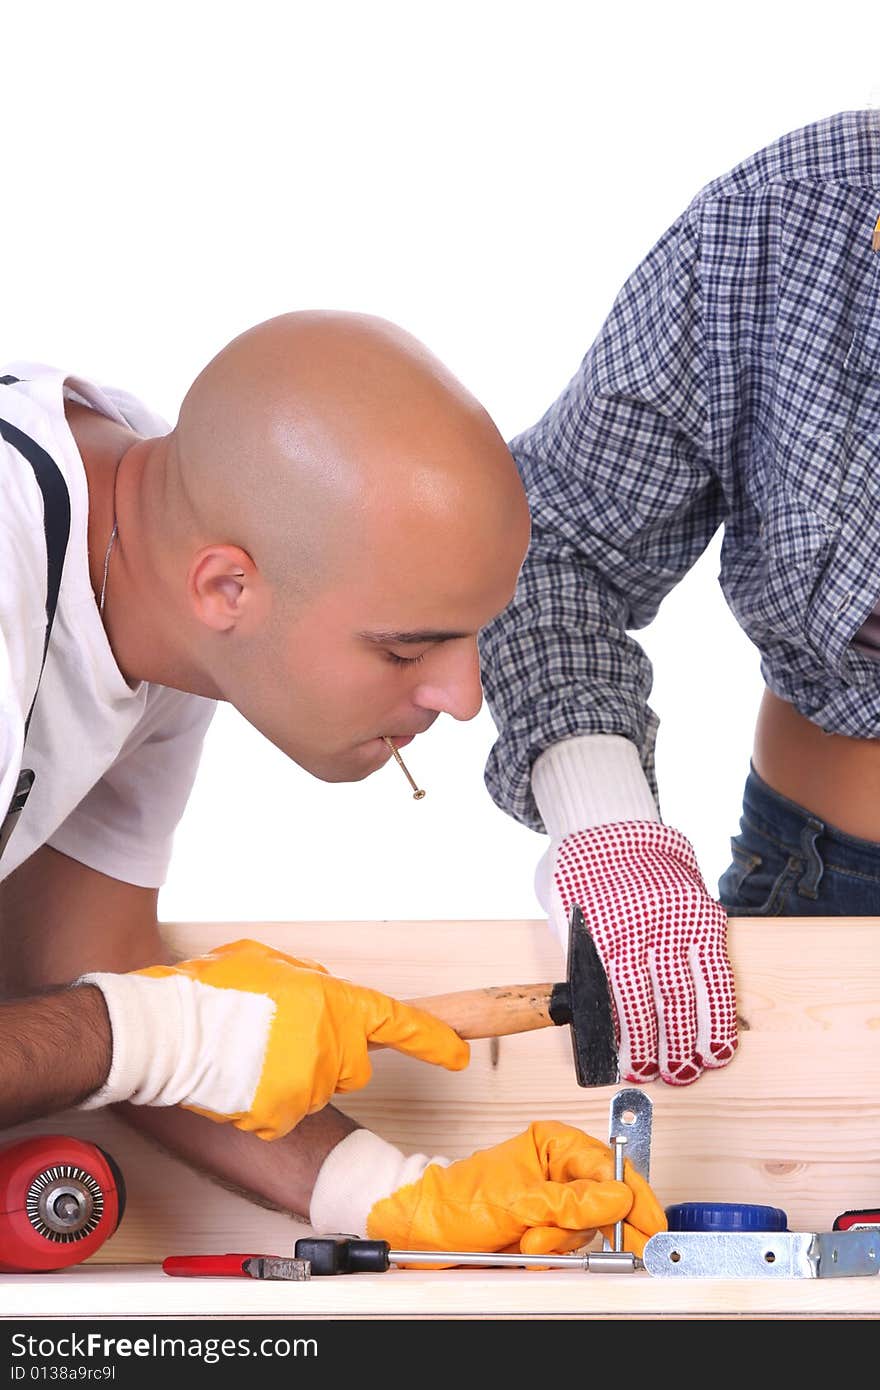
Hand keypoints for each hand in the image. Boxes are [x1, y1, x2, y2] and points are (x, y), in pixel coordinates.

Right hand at [78, 938, 469, 1139]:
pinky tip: (241, 1078)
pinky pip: (287, 1114)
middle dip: (327, 1052)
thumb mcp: (268, 960)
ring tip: (249, 1052)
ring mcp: (309, 1085)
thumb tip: (325, 991)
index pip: (399, 1021)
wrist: (167, 1031)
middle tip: (278, 1035)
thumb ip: (309, 979)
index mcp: (335, 1002)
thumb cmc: (211, 992)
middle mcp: (332, 1046)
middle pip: (353, 1063)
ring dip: (292, 1075)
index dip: (433, 1039)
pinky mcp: (283, 1117)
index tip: (457, 1054)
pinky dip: (267, 1101)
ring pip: (317, 1088)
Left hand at [365, 1121, 666, 1260]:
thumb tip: (616, 1199)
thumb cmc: (456, 1201)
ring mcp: (554, 1206)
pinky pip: (570, 1252)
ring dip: (560, 1244)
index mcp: (554, 1145)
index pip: (610, 1168)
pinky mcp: (547, 1236)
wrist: (423, 1236)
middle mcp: (559, 1173)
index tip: (650, 1226)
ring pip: (587, 1233)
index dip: (633, 1198)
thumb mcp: (516, 1198)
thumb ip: (569, 1201)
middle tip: (572, 1242)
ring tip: (525, 1241)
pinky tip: (526, 1252)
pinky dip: (553, 1258)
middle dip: (585, 1226)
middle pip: (605, 1203)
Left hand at [538, 821, 736, 1084]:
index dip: (631, 1038)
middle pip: (664, 999)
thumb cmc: (580, 878)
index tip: (632, 1067)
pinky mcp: (706, 915)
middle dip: (668, 1047)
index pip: (623, 995)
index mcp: (608, 926)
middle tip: (668, 1077)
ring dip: (698, 1038)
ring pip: (695, 990)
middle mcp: (649, 924)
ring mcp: (681, 919)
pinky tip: (721, 1040)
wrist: (614, 829)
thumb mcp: (564, 915)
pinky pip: (717, 971)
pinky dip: (721, 1010)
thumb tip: (596, 1022)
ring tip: (697, 1069)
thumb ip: (581, 962)